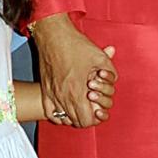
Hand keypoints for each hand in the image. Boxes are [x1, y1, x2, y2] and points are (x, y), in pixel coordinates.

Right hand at [33, 13, 117, 127]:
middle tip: (90, 106)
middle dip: (85, 117)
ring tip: (79, 106)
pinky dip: (58, 113)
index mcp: (77, 92)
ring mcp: (51, 95)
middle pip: (75, 122)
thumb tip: (113, 81)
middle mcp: (62, 97)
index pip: (86, 121)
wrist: (53, 35)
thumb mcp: (101, 58)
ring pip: (62, 118)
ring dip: (72, 115)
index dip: (94, 118)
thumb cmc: (76, 46)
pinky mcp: (44, 89)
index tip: (97, 109)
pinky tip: (65, 106)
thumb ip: (111, 73)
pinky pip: (50, 112)